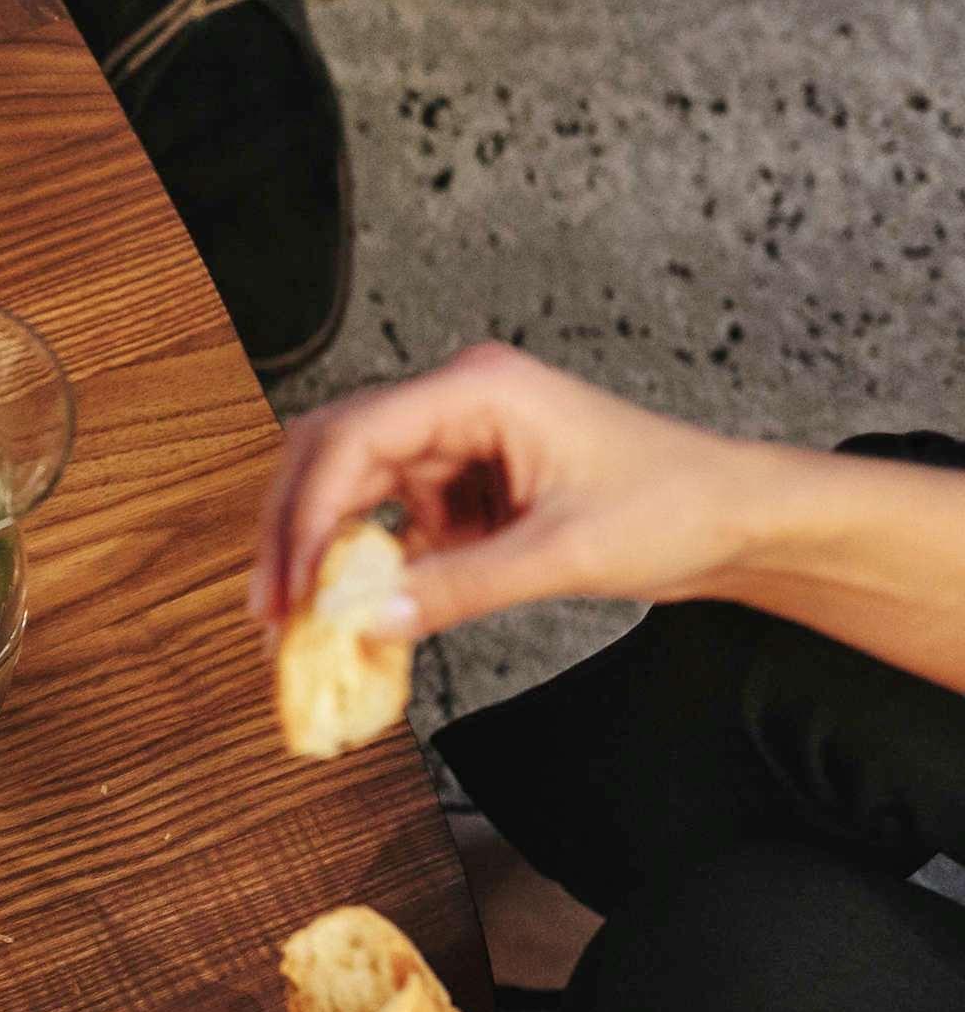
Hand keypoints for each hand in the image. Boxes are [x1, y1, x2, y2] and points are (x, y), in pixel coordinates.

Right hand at [251, 343, 761, 639]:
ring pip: (352, 488)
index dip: (307, 511)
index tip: (293, 581)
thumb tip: (364, 622)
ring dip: (323, 550)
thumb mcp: (561, 555)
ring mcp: (458, 443)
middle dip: (294, 530)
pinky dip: (367, 564)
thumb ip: (456, 589)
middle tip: (271, 605)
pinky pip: (391, 519)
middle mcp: (458, 404)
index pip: (354, 437)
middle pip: (332, 454)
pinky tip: (361, 606)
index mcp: (480, 389)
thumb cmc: (676, 505)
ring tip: (302, 616)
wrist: (739, 520)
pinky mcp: (464, 484)